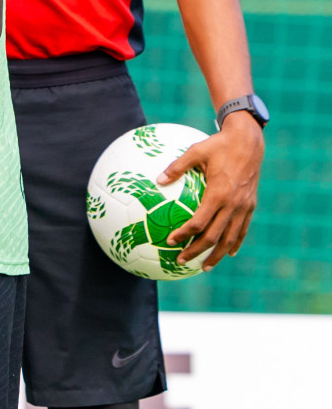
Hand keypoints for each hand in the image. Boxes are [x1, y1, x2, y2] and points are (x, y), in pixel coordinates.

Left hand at [159, 112, 263, 268]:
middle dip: (197, 251)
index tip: (170, 241)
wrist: (248, 141)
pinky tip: (229, 252)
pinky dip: (236, 242)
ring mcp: (244, 206)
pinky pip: (243, 229)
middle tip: (181, 261)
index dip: (184, 234)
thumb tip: (157, 180)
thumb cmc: (218, 145)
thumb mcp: (195, 151)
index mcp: (218, 193)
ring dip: (218, 254)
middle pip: (214, 236)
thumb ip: (176, 167)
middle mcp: (233, 204)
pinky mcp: (251, 205)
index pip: (199, 222)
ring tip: (205, 266)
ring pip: (231, 238)